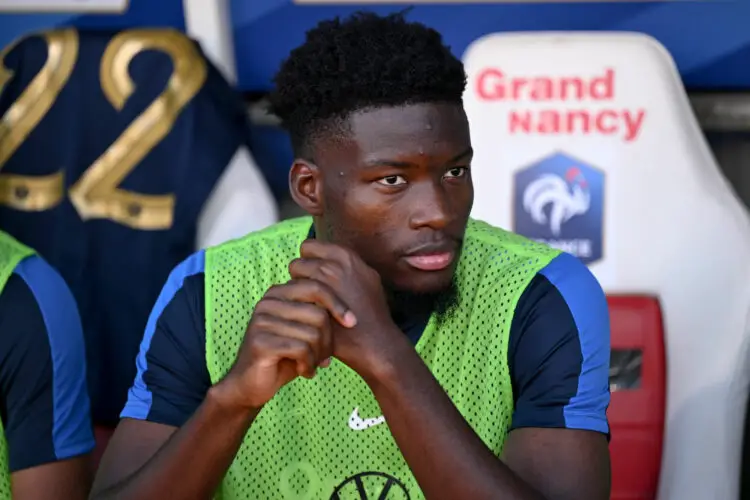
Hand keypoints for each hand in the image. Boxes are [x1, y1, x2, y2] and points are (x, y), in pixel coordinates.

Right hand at [216, 279, 356, 409]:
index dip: (338, 304)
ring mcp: (261, 321)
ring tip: (314, 365)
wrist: (251, 385)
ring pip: (312, 334)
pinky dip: (309, 365)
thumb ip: (321, 318)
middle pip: (318, 314)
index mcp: (279, 293)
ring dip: (319, 356)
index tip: (352, 322)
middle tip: (325, 357)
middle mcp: (268, 302)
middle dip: (328, 340)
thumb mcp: (305, 333)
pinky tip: (306, 372)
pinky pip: (301, 349)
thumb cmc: (284, 356)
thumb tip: (352, 314)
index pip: (316, 287)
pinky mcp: (260, 342)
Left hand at [288, 240, 406, 377]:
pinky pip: (292, 299)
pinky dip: (294, 306)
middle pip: (297, 262)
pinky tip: (305, 317)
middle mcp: (332, 266)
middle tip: (308, 294)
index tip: (313, 275)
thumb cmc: (372, 313)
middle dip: (299, 277)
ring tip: (306, 306)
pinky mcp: (312, 306)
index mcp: (345, 256)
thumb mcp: (367, 278)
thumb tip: (328, 259)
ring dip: (295, 292)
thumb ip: (346, 265)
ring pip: (291, 281)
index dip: (308, 260)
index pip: (309, 246)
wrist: (376, 342)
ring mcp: (322, 286)